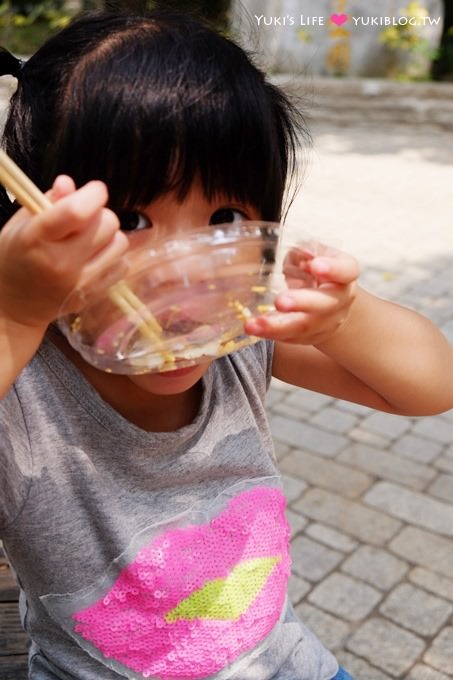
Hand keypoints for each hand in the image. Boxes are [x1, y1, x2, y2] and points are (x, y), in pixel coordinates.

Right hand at [0, 175, 128, 330]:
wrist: (14, 306)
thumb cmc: (16, 257)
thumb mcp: (20, 224)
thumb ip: (48, 201)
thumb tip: (70, 184)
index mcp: (37, 239)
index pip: (77, 212)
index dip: (94, 194)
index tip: (94, 190)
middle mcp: (61, 262)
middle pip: (107, 223)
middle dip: (99, 214)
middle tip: (83, 221)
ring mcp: (81, 282)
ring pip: (120, 243)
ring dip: (108, 236)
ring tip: (88, 240)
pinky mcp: (94, 294)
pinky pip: (122, 265)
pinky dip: (112, 257)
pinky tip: (94, 258)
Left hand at [244, 245, 359, 345]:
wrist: (331, 304)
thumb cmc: (317, 271)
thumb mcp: (313, 254)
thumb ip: (305, 252)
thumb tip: (302, 253)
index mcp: (345, 275)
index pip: (346, 270)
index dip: (333, 268)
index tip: (316, 266)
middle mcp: (340, 301)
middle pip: (324, 304)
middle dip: (301, 303)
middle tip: (280, 301)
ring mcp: (327, 323)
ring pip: (304, 327)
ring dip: (277, 327)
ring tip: (253, 324)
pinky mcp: (311, 337)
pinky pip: (291, 338)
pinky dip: (271, 334)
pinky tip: (255, 329)